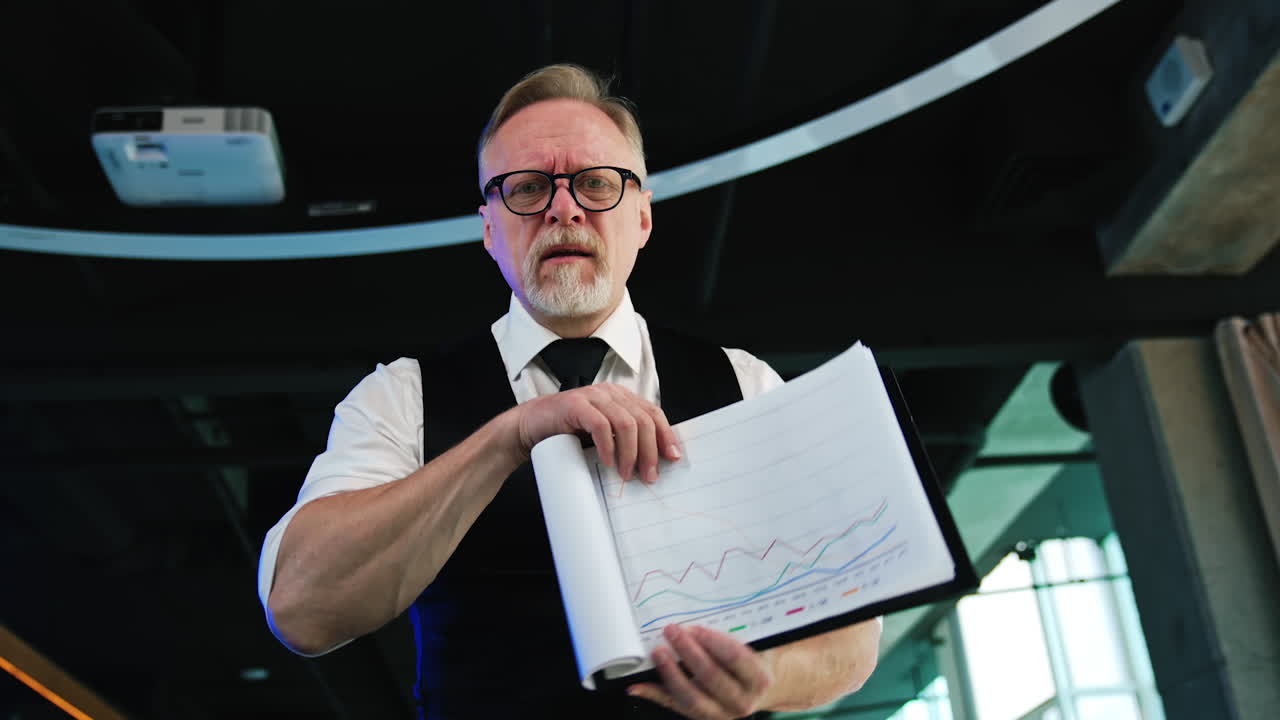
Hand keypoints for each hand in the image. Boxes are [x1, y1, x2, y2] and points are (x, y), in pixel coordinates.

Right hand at [511, 383, 681, 482]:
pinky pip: (600, 425)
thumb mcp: (602, 435)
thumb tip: (652, 462)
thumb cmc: (567, 434)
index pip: (652, 413)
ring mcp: (592, 396)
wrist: (530, 426)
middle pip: (643, 420)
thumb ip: (623, 439)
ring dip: (631, 453)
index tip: (673, 458)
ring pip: (626, 423)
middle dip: (650, 451)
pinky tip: (608, 462)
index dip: (666, 435)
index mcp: (621, 397)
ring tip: (628, 474)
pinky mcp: (575, 404)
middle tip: (650, 475)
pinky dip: (608, 447)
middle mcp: (610, 393)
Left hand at [627, 624, 773, 718]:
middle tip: (671, 631)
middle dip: (688, 652)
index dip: (713, 641)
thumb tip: (696, 620)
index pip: (735, 658)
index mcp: (759, 679)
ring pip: (691, 698)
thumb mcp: (754, 646)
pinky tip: (638, 685)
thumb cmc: (752, 660)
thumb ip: (735, 634)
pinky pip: (675, 706)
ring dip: (671, 673)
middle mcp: (742, 701)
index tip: (694, 627)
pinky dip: (655, 694)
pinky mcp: (702, 717)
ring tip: (658, 652)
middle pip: (711, 677)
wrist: (756, 689)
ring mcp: (721, 713)